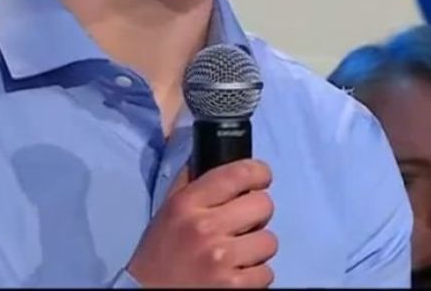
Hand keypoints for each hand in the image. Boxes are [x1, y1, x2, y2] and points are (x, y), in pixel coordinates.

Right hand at [127, 159, 276, 287]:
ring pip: (269, 241)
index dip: (259, 173)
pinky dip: (255, 276)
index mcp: (187, 204)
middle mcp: (205, 228)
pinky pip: (267, 273)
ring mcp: (221, 259)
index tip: (261, 179)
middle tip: (243, 225)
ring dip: (257, 250)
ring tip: (237, 254)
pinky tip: (235, 275)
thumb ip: (193, 182)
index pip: (240, 173)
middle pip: (264, 205)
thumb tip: (216, 153)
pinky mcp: (234, 287)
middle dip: (257, 215)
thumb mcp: (169, 210)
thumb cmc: (161, 253)